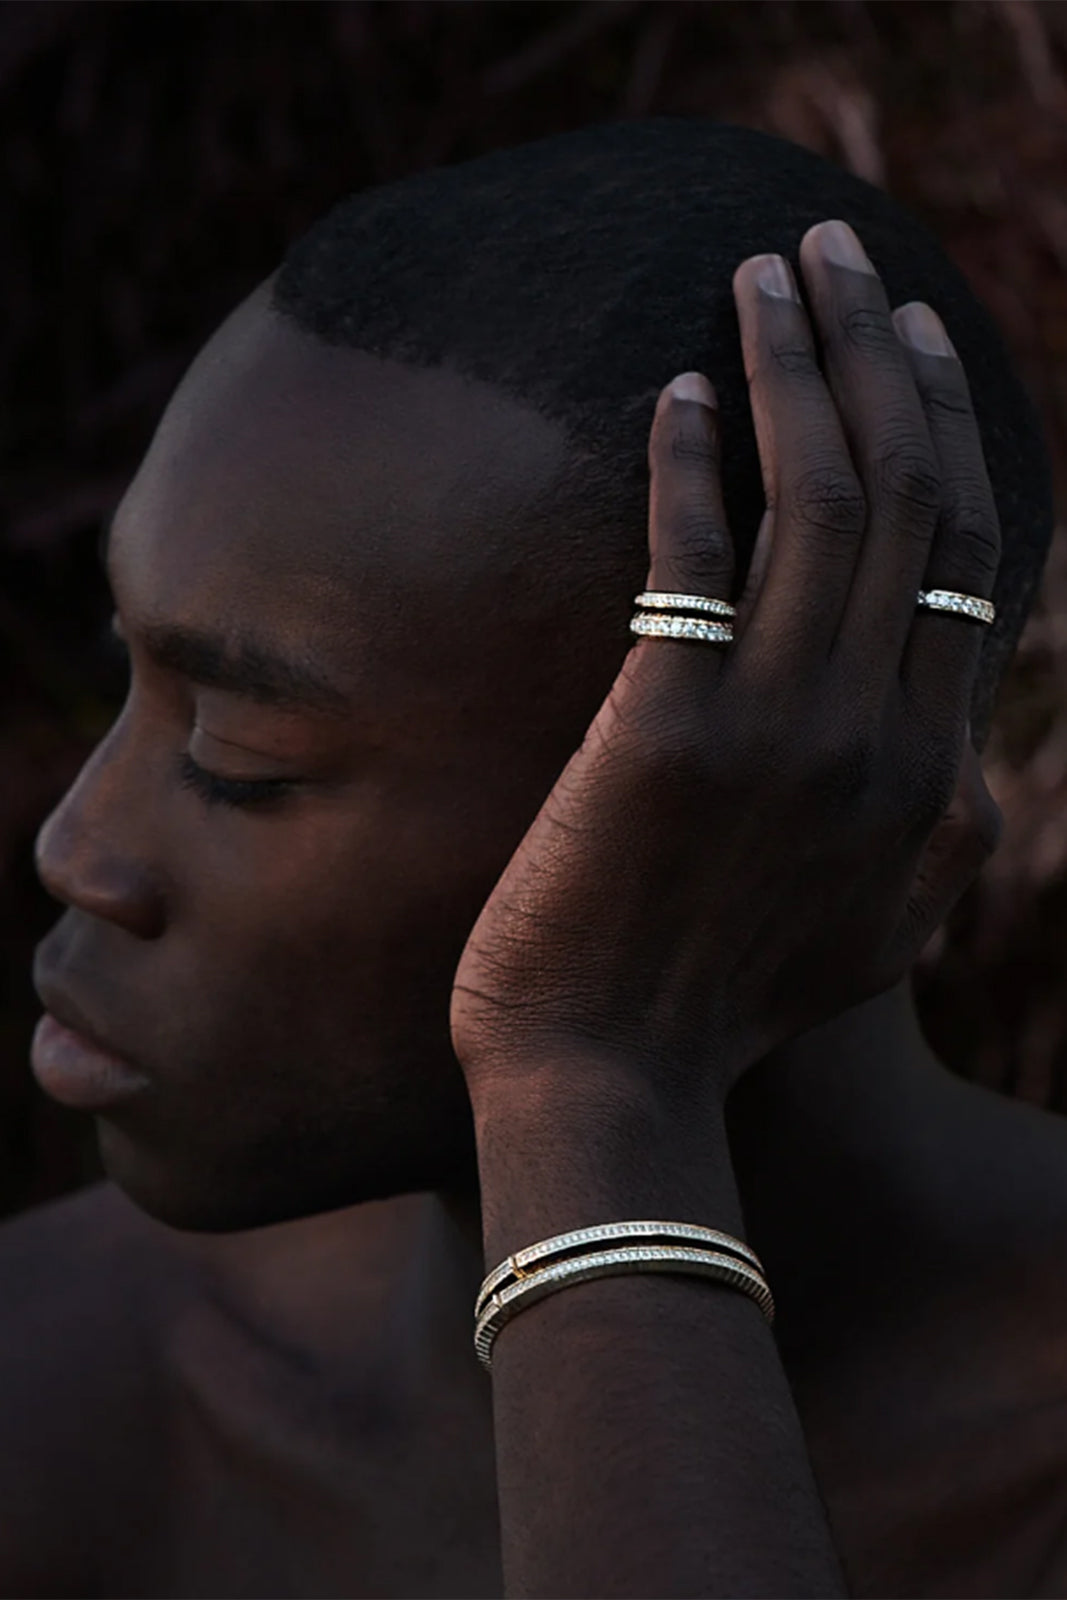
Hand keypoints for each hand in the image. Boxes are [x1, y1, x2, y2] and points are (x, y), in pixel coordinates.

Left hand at [451, 219, 1002, 1111]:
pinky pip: (697, 555)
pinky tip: (674, 390)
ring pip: (825, 497)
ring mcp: (783, 732)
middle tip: (835, 249)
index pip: (972, 558)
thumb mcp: (874, 935)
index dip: (952, 427)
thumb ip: (937, 840)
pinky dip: (692, 459)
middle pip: (913, 495)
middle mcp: (882, 740)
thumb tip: (967, 759)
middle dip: (880, 349)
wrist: (612, 1088)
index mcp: (933, 778)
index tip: (913, 336)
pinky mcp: (668, 732)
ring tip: (762, 272)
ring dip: (794, 363)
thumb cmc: (718, 1010)